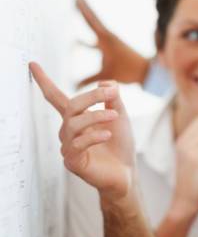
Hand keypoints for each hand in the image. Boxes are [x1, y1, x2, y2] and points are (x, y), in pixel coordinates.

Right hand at [29, 62, 135, 200]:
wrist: (126, 172)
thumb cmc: (120, 145)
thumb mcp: (120, 116)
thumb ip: (113, 99)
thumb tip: (107, 82)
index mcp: (77, 118)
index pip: (56, 98)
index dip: (44, 81)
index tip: (32, 64)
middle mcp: (68, 131)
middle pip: (71, 106)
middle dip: (91, 96)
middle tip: (111, 93)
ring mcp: (68, 147)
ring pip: (74, 124)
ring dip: (96, 116)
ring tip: (114, 116)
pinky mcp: (73, 162)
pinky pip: (77, 144)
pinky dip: (94, 136)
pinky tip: (107, 135)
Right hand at [75, 0, 149, 87]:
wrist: (146, 71)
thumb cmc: (129, 71)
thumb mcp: (107, 75)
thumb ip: (88, 80)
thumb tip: (71, 87)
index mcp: (105, 38)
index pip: (89, 17)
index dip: (80, 5)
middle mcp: (106, 34)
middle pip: (89, 15)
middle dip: (80, 2)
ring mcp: (107, 38)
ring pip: (92, 21)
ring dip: (83, 12)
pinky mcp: (108, 43)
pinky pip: (93, 32)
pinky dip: (86, 30)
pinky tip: (74, 36)